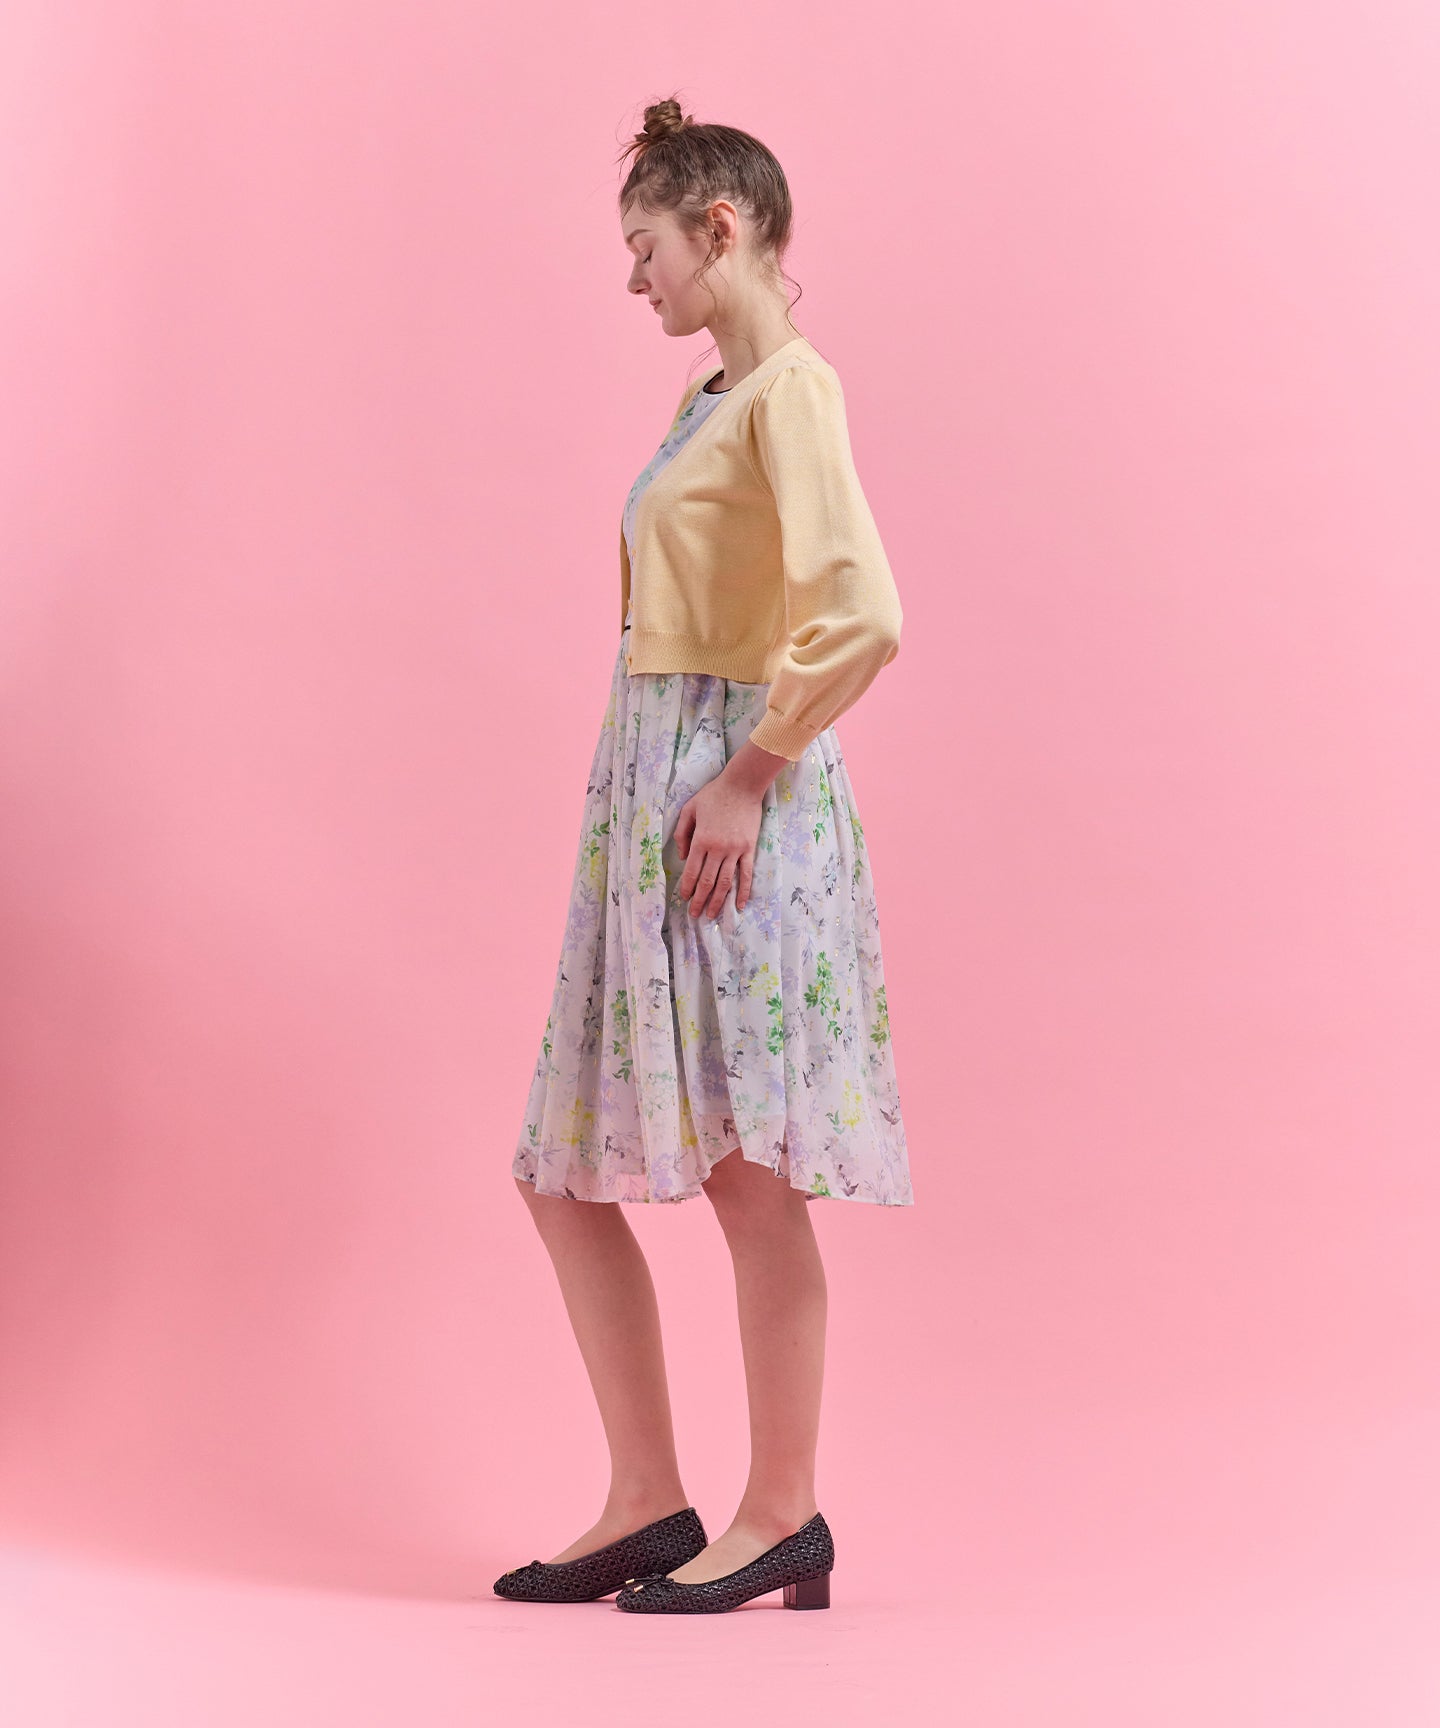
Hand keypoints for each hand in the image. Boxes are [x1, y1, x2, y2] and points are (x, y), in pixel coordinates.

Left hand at [674, 773, 764, 919]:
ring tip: (712, 915)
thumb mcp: (689, 809)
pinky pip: (746, 874)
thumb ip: (682, 833)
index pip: (692, 871)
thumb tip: (684, 857)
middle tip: (694, 914)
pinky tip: (740, 905)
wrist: (742, 786)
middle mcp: (718, 849)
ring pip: (726, 882)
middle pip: (708, 881)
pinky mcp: (749, 849)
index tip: (684, 898)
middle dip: (700, 900)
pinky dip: (744, 891)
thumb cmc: (713, 795)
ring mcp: (735, 850)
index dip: (687, 887)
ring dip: (718, 901)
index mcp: (701, 840)